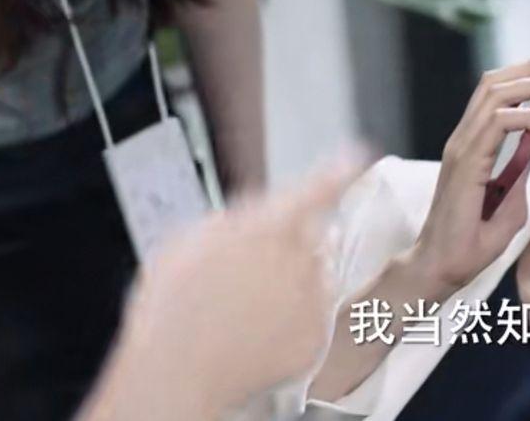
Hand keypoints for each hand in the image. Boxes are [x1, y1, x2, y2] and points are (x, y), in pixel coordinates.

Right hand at [108, 147, 371, 416]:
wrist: (175, 374)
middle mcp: (299, 257)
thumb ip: (234, 220)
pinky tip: (257, 333)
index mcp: (268, 227)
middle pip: (314, 238)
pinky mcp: (316, 334)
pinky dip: (293, 323)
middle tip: (249, 275)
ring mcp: (312, 298)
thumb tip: (256, 214)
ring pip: (315, 278)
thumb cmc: (172, 309)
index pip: (317, 188)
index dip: (339, 169)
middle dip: (292, 246)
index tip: (357, 155)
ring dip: (292, 285)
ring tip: (245, 310)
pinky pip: (314, 318)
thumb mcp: (188, 242)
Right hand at [404, 53, 529, 294]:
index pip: (496, 92)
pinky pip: (495, 124)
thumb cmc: (471, 242)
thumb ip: (519, 173)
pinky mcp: (464, 163)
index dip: (527, 73)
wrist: (442, 269)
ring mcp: (461, 148)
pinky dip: (525, 117)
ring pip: (495, 94)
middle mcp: (463, 138)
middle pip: (495, 82)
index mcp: (471, 143)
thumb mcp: (510, 203)